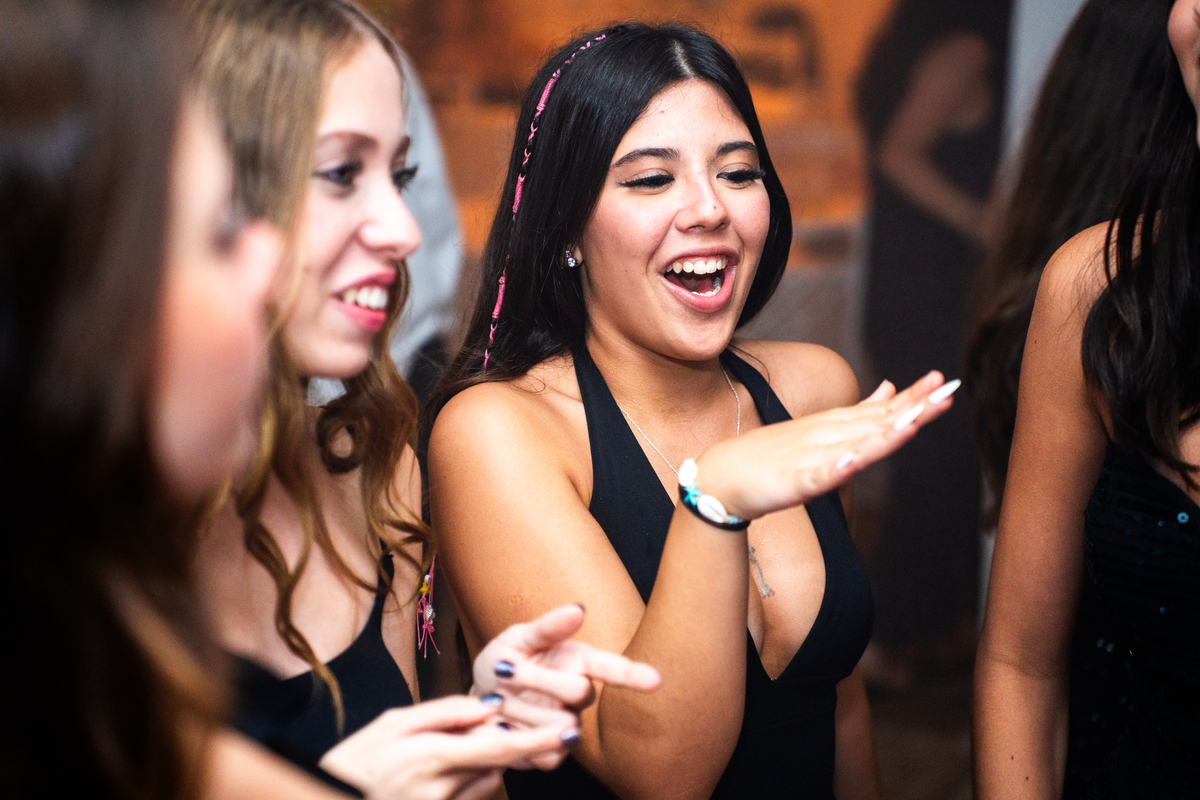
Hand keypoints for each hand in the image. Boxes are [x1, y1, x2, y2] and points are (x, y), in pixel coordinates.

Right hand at [317, 696, 571, 799]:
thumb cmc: (354, 764)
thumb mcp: (391, 724)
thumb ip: (444, 712)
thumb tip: (490, 705)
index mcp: (432, 756)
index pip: (500, 746)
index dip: (539, 740)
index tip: (570, 732)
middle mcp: (442, 788)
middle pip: (498, 761)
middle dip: (507, 743)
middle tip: (484, 728)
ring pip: (487, 779)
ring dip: (485, 761)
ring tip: (445, 750)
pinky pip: (472, 796)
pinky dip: (471, 779)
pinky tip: (442, 770)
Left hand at [470, 604, 661, 768]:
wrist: (478, 698)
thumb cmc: (504, 661)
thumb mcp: (518, 637)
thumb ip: (548, 627)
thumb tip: (578, 608)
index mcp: (577, 661)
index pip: (612, 668)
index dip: (633, 675)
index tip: (655, 680)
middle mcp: (578, 694)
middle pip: (580, 691)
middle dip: (537, 678)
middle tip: (504, 670)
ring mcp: (567, 725)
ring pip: (560, 724)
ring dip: (520, 709)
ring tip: (499, 699)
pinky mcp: (551, 753)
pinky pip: (548, 755)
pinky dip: (519, 737)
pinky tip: (504, 724)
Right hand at [697, 371, 958, 520]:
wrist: (723, 476)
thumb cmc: (772, 456)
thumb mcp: (821, 430)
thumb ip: (858, 412)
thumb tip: (890, 388)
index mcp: (835, 427)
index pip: (881, 410)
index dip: (913, 398)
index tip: (943, 383)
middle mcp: (827, 436)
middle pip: (876, 423)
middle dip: (912, 409)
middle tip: (946, 392)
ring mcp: (811, 458)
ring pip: (854, 446)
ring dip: (883, 434)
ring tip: (911, 423)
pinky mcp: (794, 482)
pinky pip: (817, 477)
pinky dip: (835, 469)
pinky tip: (851, 462)